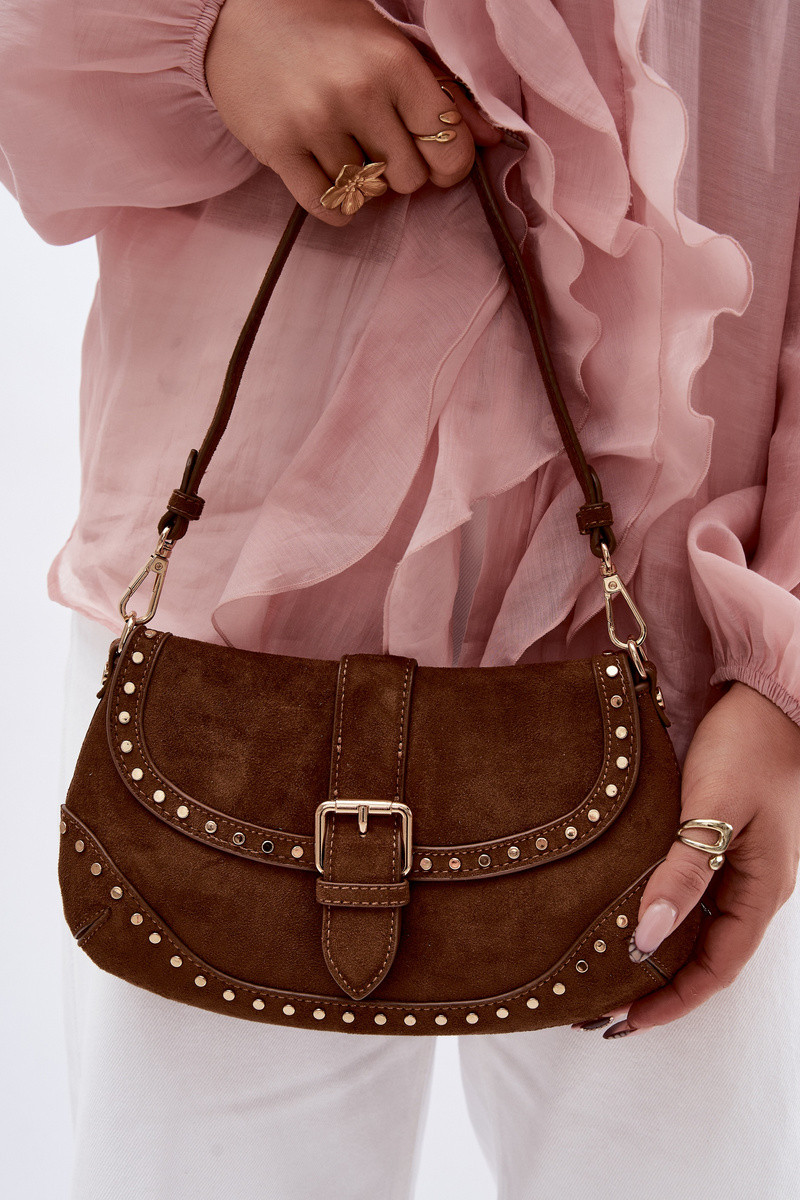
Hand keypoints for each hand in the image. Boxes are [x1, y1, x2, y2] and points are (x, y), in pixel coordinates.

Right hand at [203, 0, 500, 225]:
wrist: (235, 12)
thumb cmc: (325, 26)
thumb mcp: (390, 43)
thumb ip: (443, 91)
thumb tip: (491, 141)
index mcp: (395, 63)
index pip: (448, 148)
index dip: (446, 166)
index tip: (431, 160)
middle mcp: (358, 93)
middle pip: (408, 180)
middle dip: (399, 172)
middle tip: (379, 149)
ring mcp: (314, 123)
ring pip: (366, 194)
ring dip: (362, 184)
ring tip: (346, 151)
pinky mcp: (277, 148)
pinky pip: (326, 206)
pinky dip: (337, 209)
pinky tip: (333, 187)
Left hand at [601, 681, 799, 1037]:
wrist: (768, 697)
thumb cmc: (747, 747)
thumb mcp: (712, 810)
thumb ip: (683, 873)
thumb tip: (645, 940)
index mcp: (761, 891)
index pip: (715, 969)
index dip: (671, 1002)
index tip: (622, 1023)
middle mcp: (753, 888)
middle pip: (704, 956)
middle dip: (657, 987)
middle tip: (599, 1006)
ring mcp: (739, 865)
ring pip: (696, 927)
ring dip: (655, 952)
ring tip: (603, 968)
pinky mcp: (721, 841)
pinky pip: (691, 893)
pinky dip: (658, 912)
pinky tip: (624, 912)